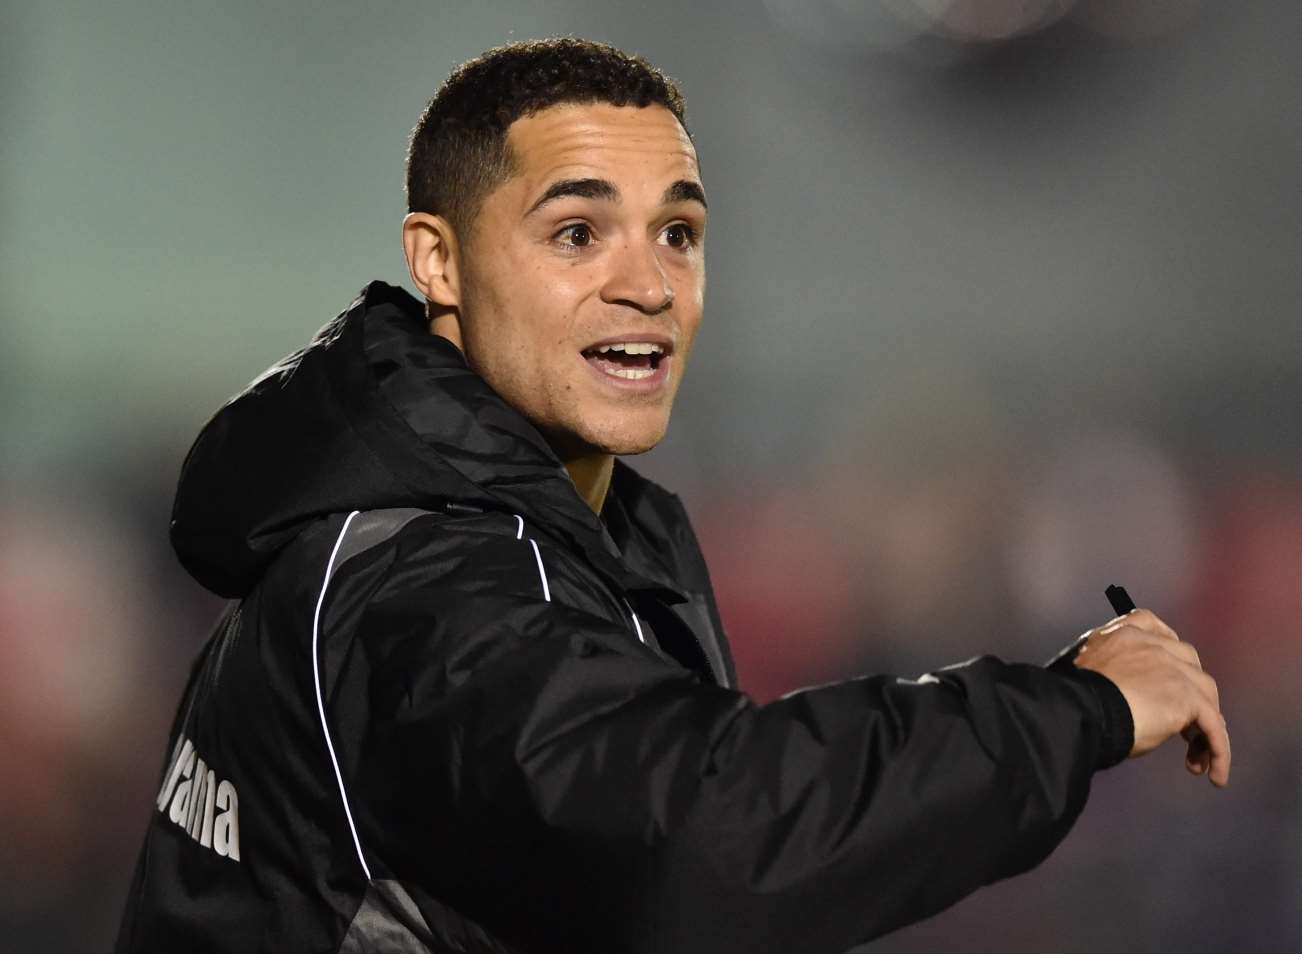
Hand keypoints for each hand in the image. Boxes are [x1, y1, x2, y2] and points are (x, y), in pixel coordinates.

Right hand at [1074, 608, 1229, 786]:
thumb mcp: (1085, 671)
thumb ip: (1108, 671)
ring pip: (1206, 694)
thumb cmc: (1071, 700)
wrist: (1078, 712)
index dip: (1167, 647)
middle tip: (1181, 725)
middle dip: (1189, 691)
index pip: (1153, 626)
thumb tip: (1122, 694)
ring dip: (1205, 725)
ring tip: (1196, 755)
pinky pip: (1213, 726)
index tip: (1168, 669)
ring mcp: (1173, 669)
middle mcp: (1152, 645)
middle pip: (1188, 662)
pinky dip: (1218, 750)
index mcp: (1122, 635)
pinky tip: (1214, 774)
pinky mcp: (1188, 697)